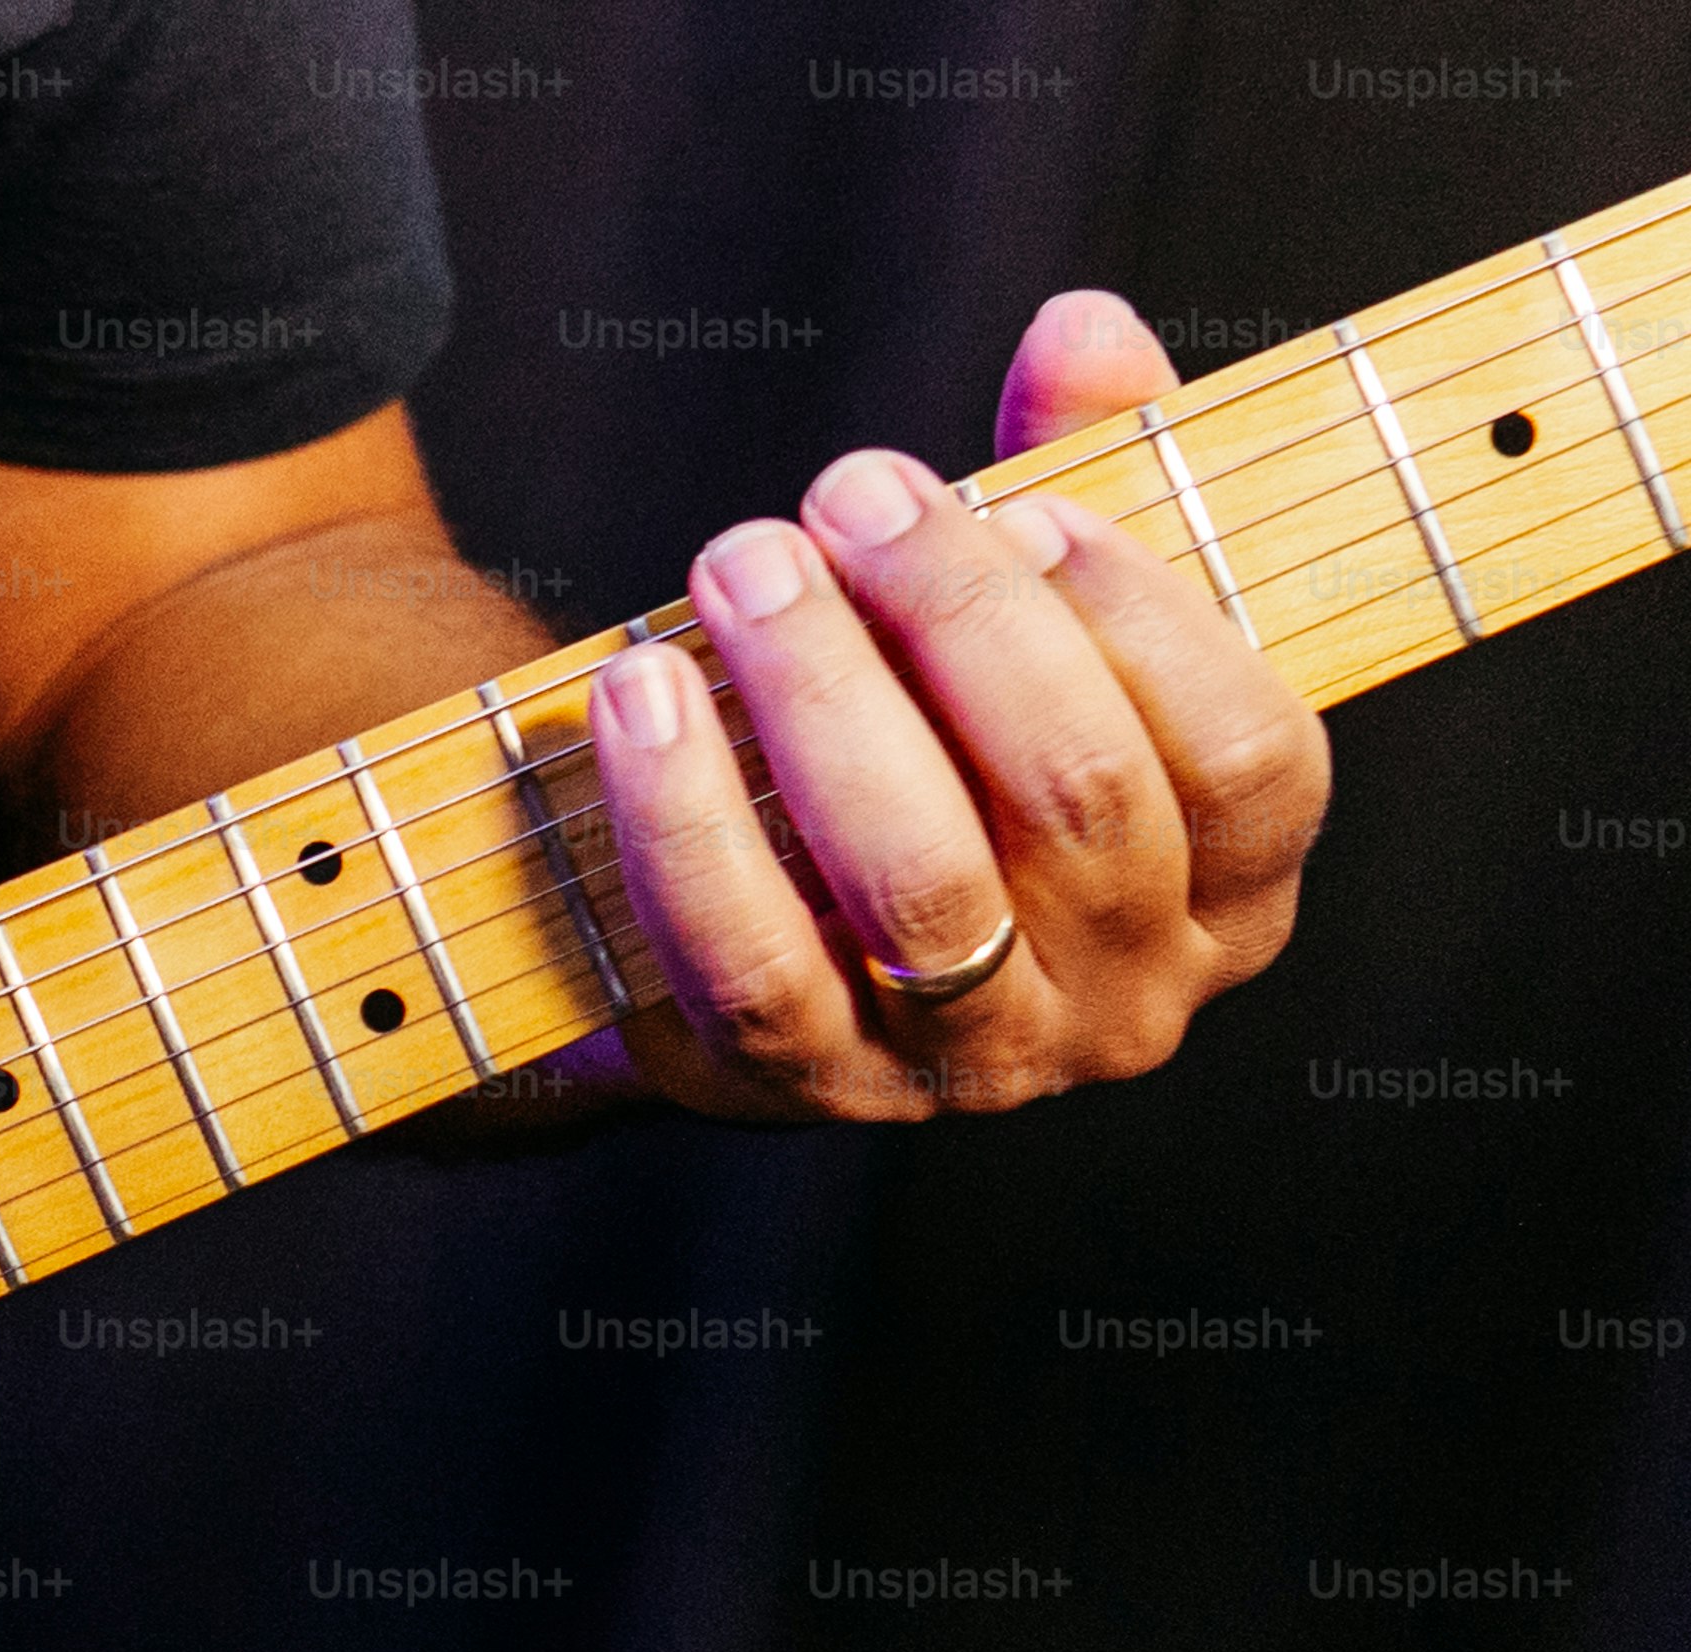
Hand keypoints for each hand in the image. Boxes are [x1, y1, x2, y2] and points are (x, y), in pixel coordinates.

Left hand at [585, 289, 1331, 1119]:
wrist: (745, 918)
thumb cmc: (933, 736)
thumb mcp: (1029, 614)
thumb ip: (1080, 470)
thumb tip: (1081, 327)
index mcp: (1232, 890)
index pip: (1252, 757)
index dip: (1146, 618)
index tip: (1028, 505)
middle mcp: (1126, 1002)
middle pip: (1078, 798)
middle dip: (957, 621)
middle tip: (847, 492)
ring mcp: (966, 1065)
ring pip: (919, 879)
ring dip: (823, 696)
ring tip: (743, 561)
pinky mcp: (799, 1087)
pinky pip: (746, 957)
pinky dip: (686, 817)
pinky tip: (636, 691)